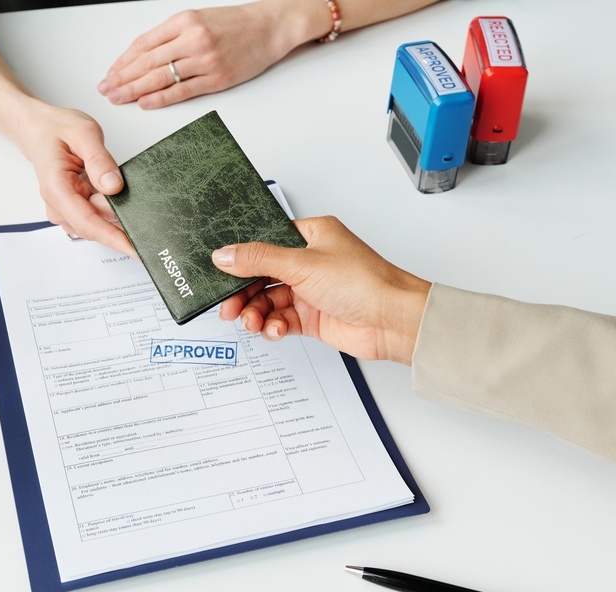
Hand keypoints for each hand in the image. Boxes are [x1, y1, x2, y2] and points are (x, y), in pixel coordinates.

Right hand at [13, 103, 133, 255]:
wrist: (39, 130)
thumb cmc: (57, 129)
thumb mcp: (83, 133)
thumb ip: (99, 160)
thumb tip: (114, 187)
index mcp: (57, 188)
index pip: (88, 223)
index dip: (114, 238)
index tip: (136, 249)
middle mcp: (58, 205)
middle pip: (97, 224)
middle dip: (117, 210)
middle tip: (120, 179)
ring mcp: (64, 211)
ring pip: (98, 221)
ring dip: (111, 206)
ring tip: (106, 176)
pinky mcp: (72, 210)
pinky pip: (96, 216)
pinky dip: (108, 206)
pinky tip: (105, 187)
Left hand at [98, 1, 322, 108]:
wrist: (270, 26)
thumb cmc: (235, 24)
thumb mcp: (198, 19)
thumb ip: (172, 36)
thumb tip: (143, 56)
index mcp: (184, 21)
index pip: (144, 44)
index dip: (123, 61)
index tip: (111, 73)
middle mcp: (192, 39)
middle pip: (147, 62)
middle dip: (122, 78)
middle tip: (106, 90)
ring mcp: (205, 60)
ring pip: (161, 77)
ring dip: (135, 90)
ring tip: (119, 98)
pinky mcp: (217, 78)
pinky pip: (182, 91)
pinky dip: (161, 99)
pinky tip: (146, 103)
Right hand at [211, 216, 430, 363]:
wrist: (394, 322)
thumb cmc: (365, 283)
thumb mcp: (302, 264)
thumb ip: (258, 260)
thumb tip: (224, 254)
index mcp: (311, 236)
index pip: (265, 244)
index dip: (242, 259)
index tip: (221, 272)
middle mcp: (310, 262)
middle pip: (262, 276)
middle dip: (244, 293)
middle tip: (229, 307)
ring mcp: (311, 291)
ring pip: (269, 301)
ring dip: (256, 313)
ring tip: (252, 322)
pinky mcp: (313, 317)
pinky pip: (281, 320)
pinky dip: (273, 327)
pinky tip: (274, 330)